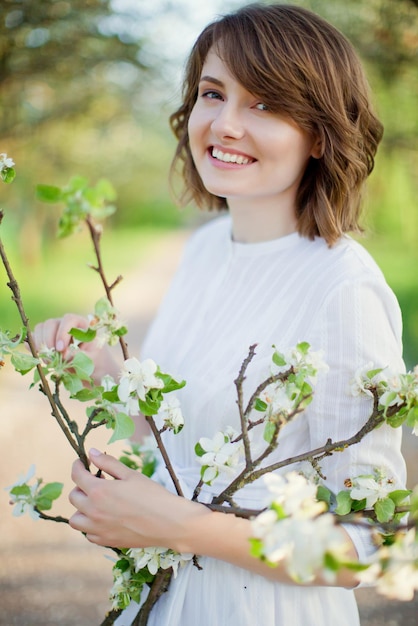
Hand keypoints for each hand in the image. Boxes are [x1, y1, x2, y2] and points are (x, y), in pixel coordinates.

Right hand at [33, 314, 118, 380]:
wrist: (92, 368)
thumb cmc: (95, 360)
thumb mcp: (92, 359)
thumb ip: (79, 355)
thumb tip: (63, 353)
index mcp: (81, 324)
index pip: (68, 319)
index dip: (62, 333)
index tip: (61, 349)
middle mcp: (65, 324)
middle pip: (50, 323)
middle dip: (49, 340)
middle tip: (53, 358)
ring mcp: (54, 331)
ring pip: (40, 329)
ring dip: (41, 345)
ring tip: (49, 361)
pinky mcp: (45, 340)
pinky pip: (34, 338)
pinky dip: (33, 347)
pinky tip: (40, 357)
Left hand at [68, 449, 200, 548]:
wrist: (168, 522)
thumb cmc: (152, 495)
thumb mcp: (130, 474)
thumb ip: (108, 463)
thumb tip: (91, 453)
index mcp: (99, 491)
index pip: (77, 476)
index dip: (77, 466)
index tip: (81, 463)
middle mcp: (93, 511)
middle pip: (74, 497)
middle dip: (80, 486)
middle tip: (95, 482)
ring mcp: (98, 529)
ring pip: (76, 520)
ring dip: (81, 509)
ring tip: (96, 502)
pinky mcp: (106, 541)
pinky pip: (88, 533)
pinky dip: (91, 525)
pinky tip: (104, 518)